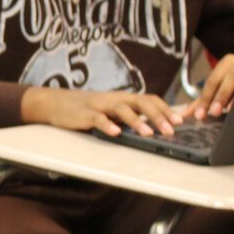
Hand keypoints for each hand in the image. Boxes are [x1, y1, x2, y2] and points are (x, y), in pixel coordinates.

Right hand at [21, 87, 182, 137]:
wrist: (53, 103)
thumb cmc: (84, 109)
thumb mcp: (109, 111)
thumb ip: (127, 116)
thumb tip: (152, 127)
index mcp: (123, 98)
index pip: (149, 99)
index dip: (165, 109)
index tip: (180, 121)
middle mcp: (114, 99)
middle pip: (141, 101)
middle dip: (158, 116)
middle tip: (171, 130)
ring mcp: (99, 106)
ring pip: (122, 109)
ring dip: (138, 122)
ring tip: (149, 134)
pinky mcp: (84, 114)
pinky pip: (98, 119)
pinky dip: (108, 125)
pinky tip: (116, 133)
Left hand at [183, 54, 233, 119]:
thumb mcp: (221, 90)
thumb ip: (204, 100)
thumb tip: (185, 114)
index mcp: (227, 63)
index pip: (213, 81)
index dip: (205, 98)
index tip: (199, 115)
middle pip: (229, 77)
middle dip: (220, 95)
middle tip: (213, 112)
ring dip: (233, 94)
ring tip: (227, 109)